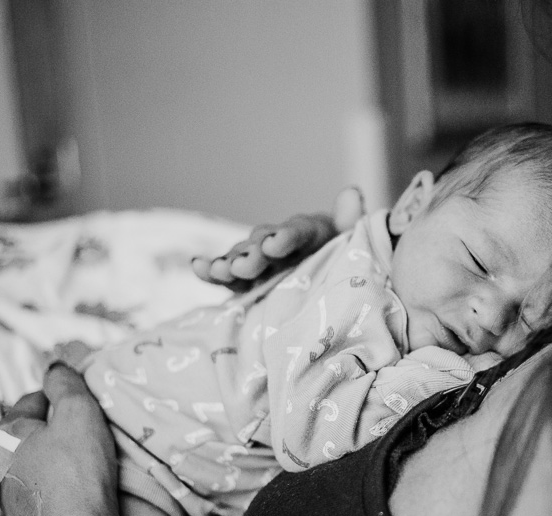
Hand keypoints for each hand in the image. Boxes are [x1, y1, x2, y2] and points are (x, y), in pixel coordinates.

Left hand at [0, 364, 117, 515]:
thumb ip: (66, 382)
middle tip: (83, 438)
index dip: (61, 400)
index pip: (32, 401)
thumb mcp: (80, 412)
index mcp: (1, 433)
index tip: (83, 408)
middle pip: (24, 436)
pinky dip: (45, 494)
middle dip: (48, 432)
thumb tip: (54, 366)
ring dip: (45, 464)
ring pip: (24, 468)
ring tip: (77, 469)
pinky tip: (67, 498)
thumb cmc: (78, 474)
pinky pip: (29, 499)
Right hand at [192, 186, 365, 291]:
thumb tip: (351, 193)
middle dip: (253, 254)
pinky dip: (210, 270)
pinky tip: (198, 267)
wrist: (330, 287)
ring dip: (229, 263)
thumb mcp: (353, 245)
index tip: (274, 246)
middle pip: (263, 244)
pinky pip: (226, 274)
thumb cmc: (346, 263)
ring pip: (241, 257)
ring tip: (220, 271)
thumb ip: (351, 223)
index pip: (297, 231)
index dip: (286, 237)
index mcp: (309, 234)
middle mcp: (281, 243)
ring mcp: (260, 261)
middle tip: (245, 265)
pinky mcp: (245, 280)